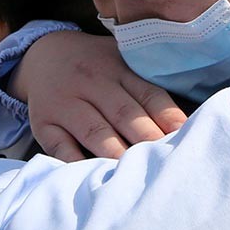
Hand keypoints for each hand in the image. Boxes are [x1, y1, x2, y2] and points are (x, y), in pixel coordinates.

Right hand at [11, 31, 187, 160]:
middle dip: (147, 138)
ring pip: (94, 131)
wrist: (43, 54)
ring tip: (135, 174)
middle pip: (124, 114)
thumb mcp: (121, 59)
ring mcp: (66, 103)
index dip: (169, 118)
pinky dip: (74, 161)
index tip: (186, 138)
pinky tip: (92, 175)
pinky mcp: (44, 123)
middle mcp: (92, 83)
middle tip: (166, 161)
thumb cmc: (96, 65)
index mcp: (118, 69)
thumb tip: (186, 120)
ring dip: (116, 153)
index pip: (149, 95)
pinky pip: (59, 145)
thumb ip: (148, 84)